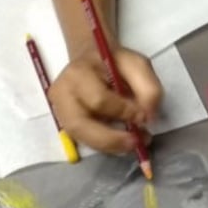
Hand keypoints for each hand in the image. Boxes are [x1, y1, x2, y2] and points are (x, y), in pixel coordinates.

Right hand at [48, 45, 162, 153]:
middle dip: (111, 139)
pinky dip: (104, 145)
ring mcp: (60, 111)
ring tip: (131, 144)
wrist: (92, 61)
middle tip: (136, 142)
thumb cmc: (114, 63)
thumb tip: (147, 118)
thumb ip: (148, 88)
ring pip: (80, 138)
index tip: (144, 117)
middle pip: (80, 126)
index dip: (123, 112)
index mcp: (78, 73)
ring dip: (108, 146)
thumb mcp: (137, 65)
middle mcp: (62, 93)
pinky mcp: (64, 123)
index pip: (98, 99)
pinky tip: (118, 141)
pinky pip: (83, 141)